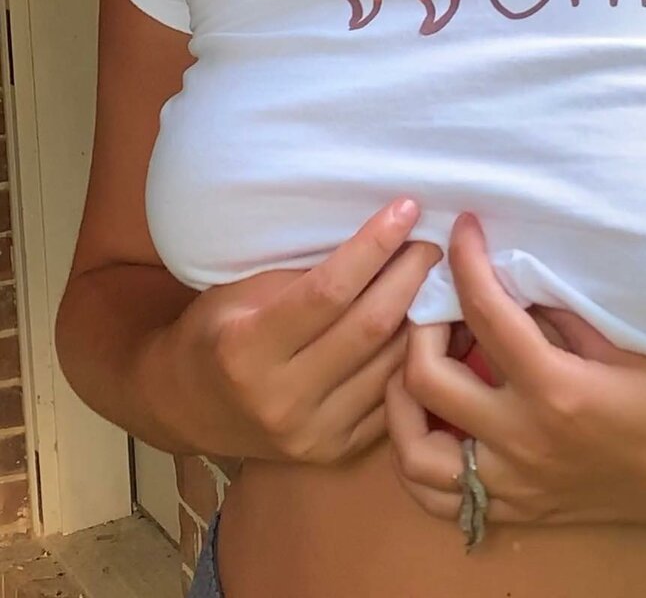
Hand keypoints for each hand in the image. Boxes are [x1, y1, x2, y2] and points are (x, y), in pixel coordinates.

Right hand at [155, 196, 441, 464]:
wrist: (187, 408)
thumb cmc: (218, 330)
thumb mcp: (241, 290)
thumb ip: (304, 273)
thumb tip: (381, 234)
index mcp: (247, 350)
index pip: (328, 291)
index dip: (374, 246)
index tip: (406, 208)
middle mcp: (280, 399)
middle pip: (369, 328)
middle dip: (410, 276)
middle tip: (433, 241)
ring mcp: (312, 433)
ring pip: (392, 365)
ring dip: (426, 316)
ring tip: (443, 277)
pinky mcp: (336, 452)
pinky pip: (394, 399)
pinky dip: (419, 358)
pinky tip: (435, 325)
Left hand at [385, 211, 645, 530]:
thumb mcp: (621, 341)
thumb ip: (556, 313)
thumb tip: (507, 276)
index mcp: (555, 389)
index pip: (486, 312)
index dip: (467, 260)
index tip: (462, 228)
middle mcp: (524, 441)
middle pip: (428, 379)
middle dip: (419, 326)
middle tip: (436, 301)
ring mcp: (517, 483)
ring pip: (416, 454)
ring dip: (403, 403)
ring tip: (419, 366)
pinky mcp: (520, 510)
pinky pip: (441, 500)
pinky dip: (422, 464)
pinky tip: (435, 426)